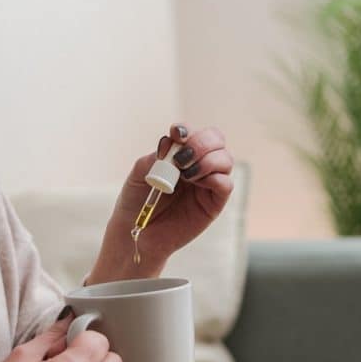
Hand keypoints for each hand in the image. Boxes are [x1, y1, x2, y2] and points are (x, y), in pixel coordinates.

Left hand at [88, 124, 233, 282]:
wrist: (134, 232)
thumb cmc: (135, 201)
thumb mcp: (139, 174)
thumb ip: (155, 157)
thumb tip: (171, 145)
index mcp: (179, 153)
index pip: (193, 132)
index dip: (186, 130)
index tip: (175, 134)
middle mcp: (197, 164)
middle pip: (216, 139)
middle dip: (201, 142)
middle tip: (180, 159)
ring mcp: (207, 183)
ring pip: (225, 159)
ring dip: (207, 160)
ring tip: (185, 174)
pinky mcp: (213, 203)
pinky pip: (226, 184)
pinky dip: (214, 178)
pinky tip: (195, 183)